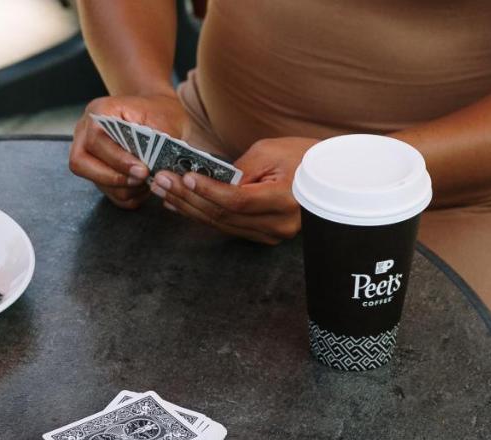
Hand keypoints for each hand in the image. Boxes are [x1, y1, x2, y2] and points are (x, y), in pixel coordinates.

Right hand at [69, 94, 188, 209]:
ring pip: (94, 181)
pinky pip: (106, 192)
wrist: (158, 111)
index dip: (118, 159)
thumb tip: (155, 166)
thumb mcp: (163, 117)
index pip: (96, 140)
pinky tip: (143, 186)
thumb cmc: (160, 111)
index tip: (142, 170)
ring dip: (124, 188)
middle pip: (81, 163)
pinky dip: (127, 195)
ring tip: (147, 182)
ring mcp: (87, 153)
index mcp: (100, 112)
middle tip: (142, 179)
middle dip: (114, 177)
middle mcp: (85, 132)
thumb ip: (155, 140)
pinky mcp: (96, 171)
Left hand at [150, 136, 317, 243]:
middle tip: (161, 181)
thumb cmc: (302, 155)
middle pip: (224, 215)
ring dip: (188, 208)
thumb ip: (237, 169)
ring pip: (221, 224)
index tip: (184, 177)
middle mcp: (278, 224)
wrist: (329, 175)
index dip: (208, 190)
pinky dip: (202, 214)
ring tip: (163, 191)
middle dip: (188, 198)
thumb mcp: (269, 151)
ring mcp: (271, 234)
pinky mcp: (263, 236)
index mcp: (285, 200)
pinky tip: (180, 204)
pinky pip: (227, 227)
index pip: (237, 200)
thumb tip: (204, 180)